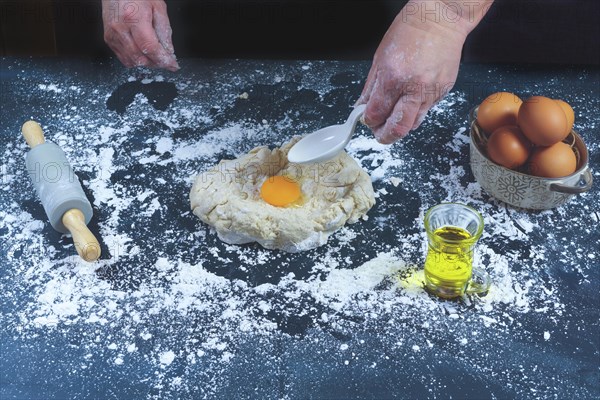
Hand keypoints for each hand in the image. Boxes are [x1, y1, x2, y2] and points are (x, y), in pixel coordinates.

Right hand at [101, 0, 178, 70]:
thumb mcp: (158, 7)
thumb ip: (164, 30)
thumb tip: (168, 51)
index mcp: (134, 18)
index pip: (150, 48)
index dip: (163, 60)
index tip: (173, 64)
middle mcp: (120, 28)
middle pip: (141, 58)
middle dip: (156, 63)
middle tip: (165, 60)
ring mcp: (112, 35)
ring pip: (132, 61)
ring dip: (146, 63)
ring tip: (155, 56)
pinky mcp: (108, 39)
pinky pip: (124, 58)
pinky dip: (135, 60)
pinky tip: (143, 53)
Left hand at [357, 15, 464, 143]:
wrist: (440, 19)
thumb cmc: (410, 31)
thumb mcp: (380, 58)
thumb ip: (371, 87)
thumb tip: (363, 107)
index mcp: (394, 78)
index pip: (376, 113)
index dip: (369, 120)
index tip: (367, 119)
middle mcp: (414, 88)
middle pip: (398, 128)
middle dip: (385, 136)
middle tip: (379, 134)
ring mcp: (431, 92)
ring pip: (414, 124)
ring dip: (401, 126)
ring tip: (393, 119)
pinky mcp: (443, 91)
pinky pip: (426, 110)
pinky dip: (415, 111)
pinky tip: (410, 100)